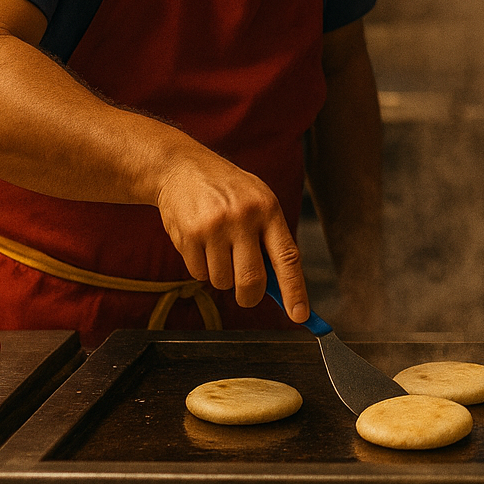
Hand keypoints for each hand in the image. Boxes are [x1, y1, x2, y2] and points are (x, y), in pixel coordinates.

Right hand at [155, 150, 308, 322]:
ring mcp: (215, 227)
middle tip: (247, 295)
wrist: (182, 168)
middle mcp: (244, 218)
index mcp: (268, 210)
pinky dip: (201, 268)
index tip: (300, 316)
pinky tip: (200, 242)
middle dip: (249, 296)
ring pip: (222, 281)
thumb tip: (280, 287)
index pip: (288, 258)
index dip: (295, 291)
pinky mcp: (189, 235)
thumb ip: (270, 240)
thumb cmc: (228, 190)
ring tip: (218, 248)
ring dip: (221, 276)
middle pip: (251, 280)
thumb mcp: (259, 202)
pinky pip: (198, 274)